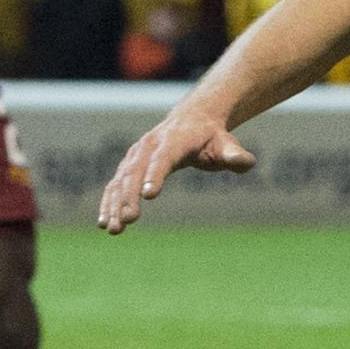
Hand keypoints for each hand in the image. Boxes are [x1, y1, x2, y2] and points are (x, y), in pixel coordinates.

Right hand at [97, 107, 253, 231]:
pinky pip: (114, 185)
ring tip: (113, 229)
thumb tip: (245, 162)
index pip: (163, 158)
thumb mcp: (227, 144)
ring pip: (120, 180)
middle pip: (135, 171)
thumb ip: (235, 155)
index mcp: (175, 139)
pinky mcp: (128, 165)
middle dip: (129, 197)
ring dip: (114, 204)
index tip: (148, 195)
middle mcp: (149, 145)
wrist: (192, 120)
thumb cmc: (212, 137)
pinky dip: (108, 202)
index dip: (155, 175)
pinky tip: (104, 223)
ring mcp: (135, 155)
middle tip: (128, 221)